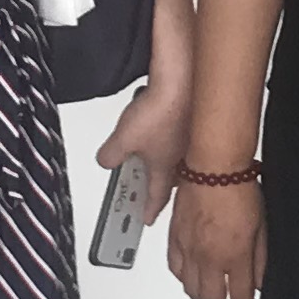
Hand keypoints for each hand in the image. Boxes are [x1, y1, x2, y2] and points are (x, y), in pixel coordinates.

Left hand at [94, 80, 190, 240]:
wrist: (181, 80)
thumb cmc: (159, 113)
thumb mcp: (123, 139)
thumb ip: (111, 155)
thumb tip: (106, 161)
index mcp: (166, 169)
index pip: (157, 197)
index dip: (150, 209)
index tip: (147, 219)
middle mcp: (182, 156)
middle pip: (172, 177)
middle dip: (159, 182)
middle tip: (148, 185)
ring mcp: (189, 137)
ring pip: (177, 154)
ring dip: (162, 154)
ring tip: (146, 146)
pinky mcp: (192, 117)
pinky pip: (178, 132)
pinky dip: (167, 131)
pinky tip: (156, 118)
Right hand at [167, 175, 264, 298]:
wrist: (214, 165)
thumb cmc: (240, 188)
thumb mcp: (261, 227)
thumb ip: (259, 259)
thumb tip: (257, 282)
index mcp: (234, 256)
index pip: (240, 298)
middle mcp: (208, 257)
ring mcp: (189, 248)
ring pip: (190, 289)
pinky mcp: (175, 236)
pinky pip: (175, 267)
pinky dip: (183, 279)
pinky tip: (189, 281)